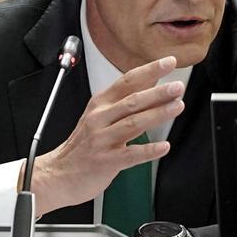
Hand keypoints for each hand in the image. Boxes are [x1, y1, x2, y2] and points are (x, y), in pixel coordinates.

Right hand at [31, 56, 183, 215]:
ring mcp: (102, 140)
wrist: (58, 174)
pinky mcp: (106, 161)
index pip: (127, 81)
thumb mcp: (99, 115)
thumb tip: (152, 80)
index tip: (169, 62)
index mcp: (100, 104)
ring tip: (177, 107)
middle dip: (158, 92)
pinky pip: (131, 155)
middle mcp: (100, 119)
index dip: (149, 70)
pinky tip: (163, 146)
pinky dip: (148, 150)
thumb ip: (125, 98)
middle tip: (177, 87)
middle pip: (132, 101)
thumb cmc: (83, 145)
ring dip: (157, 114)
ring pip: (133, 123)